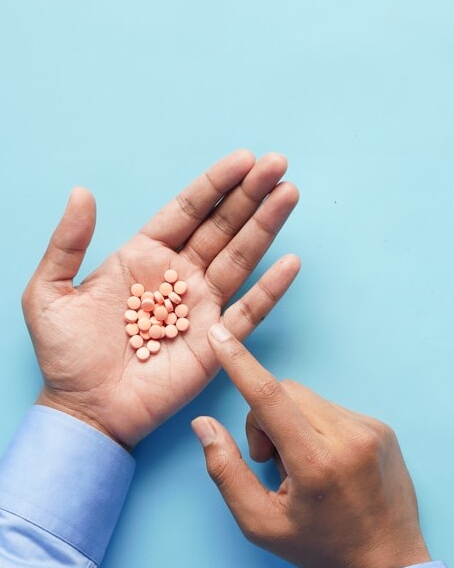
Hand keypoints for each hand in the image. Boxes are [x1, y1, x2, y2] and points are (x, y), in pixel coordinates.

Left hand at [22, 150, 299, 448]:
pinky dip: (269, 289)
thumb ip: (67, 243)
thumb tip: (82, 192)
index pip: (187, 211)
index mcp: (144, 258)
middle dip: (250, 195)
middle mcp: (179, 277)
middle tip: (279, 164)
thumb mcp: (49, 292)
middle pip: (221, 226)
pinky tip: (290, 262)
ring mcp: (200, 308)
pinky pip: (247, 312)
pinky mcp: (215, 343)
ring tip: (290, 194)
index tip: (244, 158)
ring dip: (266, 227)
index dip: (215, 184)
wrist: (84, 409)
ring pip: (240, 259)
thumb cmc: (65, 355)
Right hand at [192, 325, 430, 567]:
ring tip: (303, 469)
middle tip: (271, 461)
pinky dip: (316, 427)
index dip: (239, 363)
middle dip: (265, 419)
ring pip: (308, 399)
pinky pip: (332, 409)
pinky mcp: (382, 428)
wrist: (388, 563)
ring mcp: (371, 429)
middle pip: (285, 393)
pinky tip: (326, 464)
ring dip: (292, 423)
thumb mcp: (260, 523)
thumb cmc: (319, 549)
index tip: (221, 334)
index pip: (269, 397)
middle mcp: (349, 437)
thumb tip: (203, 424)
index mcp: (317, 463)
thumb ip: (226, 470)